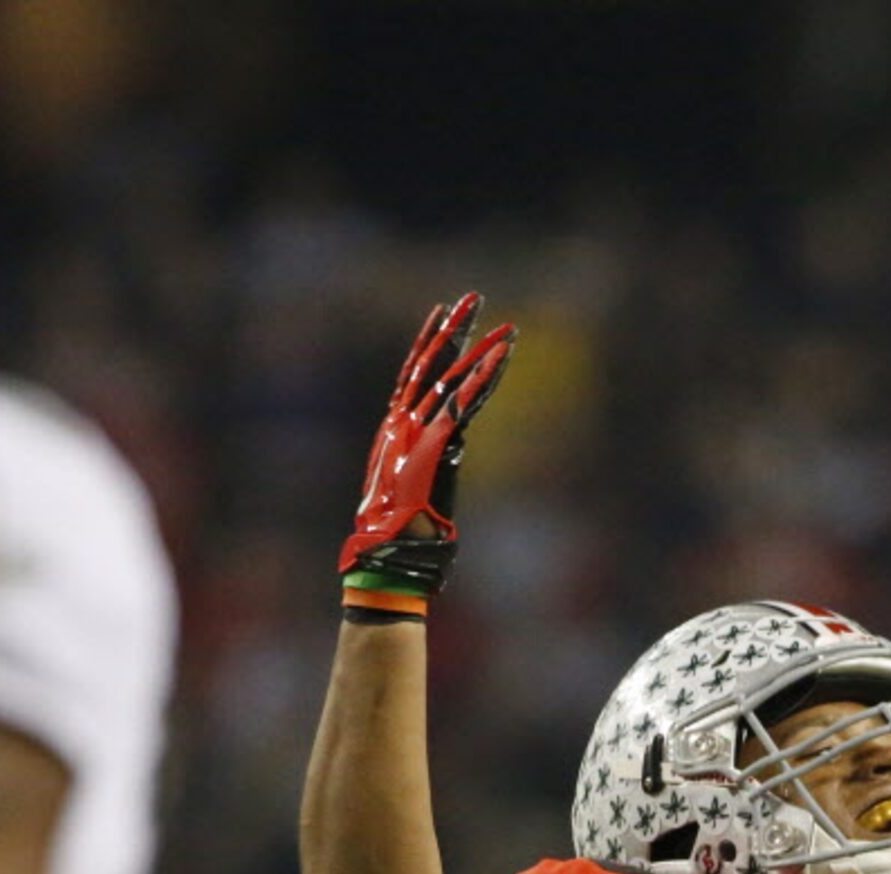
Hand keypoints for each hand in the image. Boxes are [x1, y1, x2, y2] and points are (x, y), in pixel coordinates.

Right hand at [339, 292, 515, 597]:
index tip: (440, 318)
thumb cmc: (397, 541)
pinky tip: (503, 352)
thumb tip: (445, 469)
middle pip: (430, 365)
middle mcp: (402, 424)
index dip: (426, 345)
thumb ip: (425, 475)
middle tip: (470, 299)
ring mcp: (418, 431)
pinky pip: (467, 400)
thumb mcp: (409, 498)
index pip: (411, 377)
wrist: (387, 557)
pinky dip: (488, 374)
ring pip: (452, 377)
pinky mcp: (438, 442)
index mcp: (394, 434)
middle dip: (452, 330)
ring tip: (501, 322)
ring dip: (479, 347)